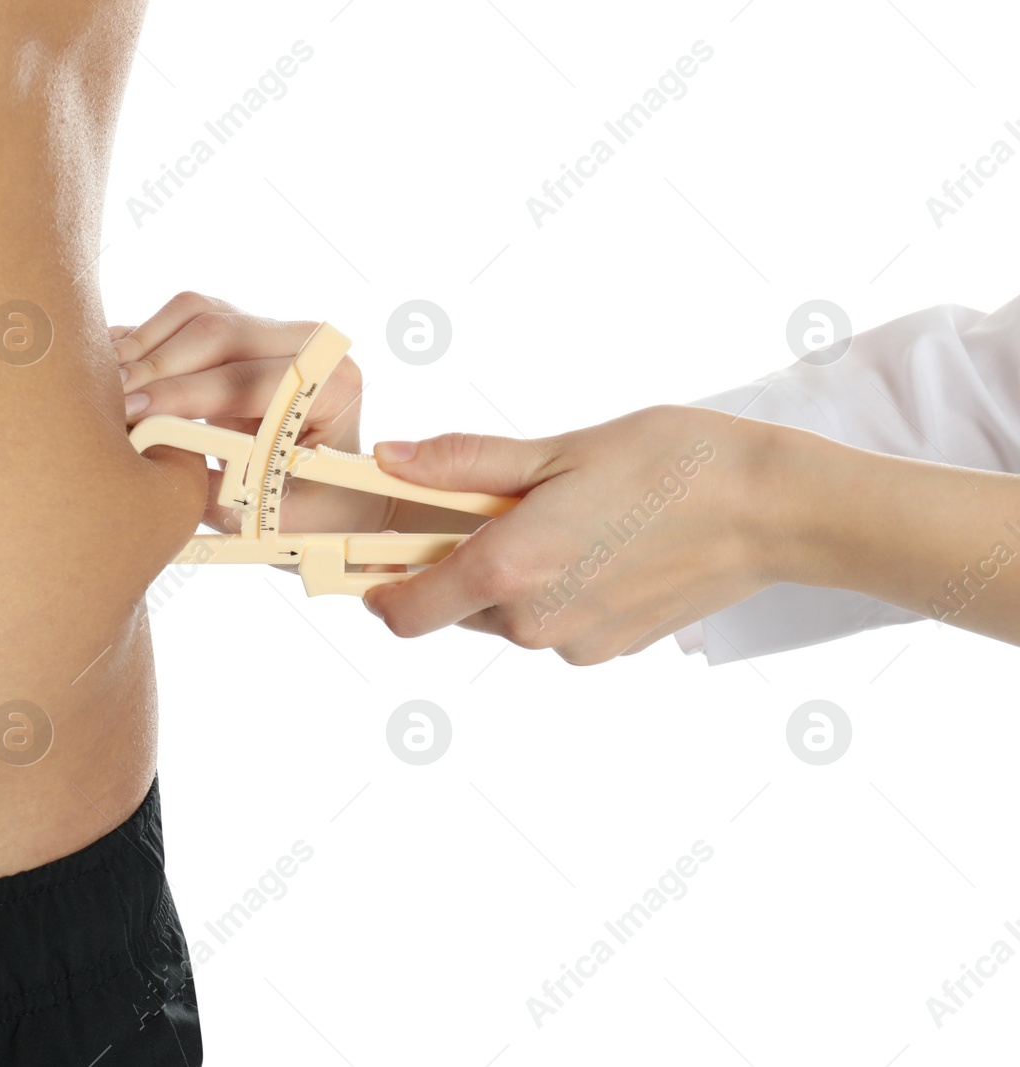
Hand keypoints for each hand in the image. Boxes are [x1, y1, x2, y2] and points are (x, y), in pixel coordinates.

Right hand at [114, 291, 390, 535]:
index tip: (137, 412)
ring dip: (144, 344)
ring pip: (197, 312)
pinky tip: (110, 366)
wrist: (339, 495)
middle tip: (111, 399)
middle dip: (157, 364)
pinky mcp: (241, 330)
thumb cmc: (317, 514)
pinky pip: (185, 318)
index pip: (248, 378)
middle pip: (220, 330)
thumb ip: (226, 495)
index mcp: (333, 385)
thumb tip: (157, 462)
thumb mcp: (280, 520)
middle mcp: (308, 345)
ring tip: (105, 382)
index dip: (186, 393)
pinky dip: (144, 338)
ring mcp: (273, 330)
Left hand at [361, 406, 785, 663]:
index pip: (405, 613)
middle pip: (456, 609)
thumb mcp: (556, 449)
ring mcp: (577, 645)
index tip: (375, 562)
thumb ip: (463, 464)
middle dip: (457, 564)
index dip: (379, 589)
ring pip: (508, 617)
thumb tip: (392, 460)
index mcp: (509, 571)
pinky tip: (600, 543)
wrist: (775, 509)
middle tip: (493, 506)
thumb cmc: (672, 463)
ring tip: (565, 516)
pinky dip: (558, 590)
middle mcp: (535, 624)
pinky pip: (556, 624)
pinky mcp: (613, 650)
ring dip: (511, 577)